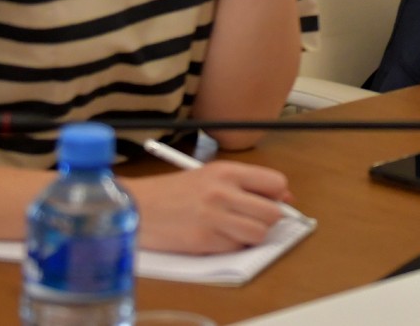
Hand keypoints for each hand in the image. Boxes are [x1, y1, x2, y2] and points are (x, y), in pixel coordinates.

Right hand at [122, 161, 291, 254]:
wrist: (135, 207)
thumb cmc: (171, 192)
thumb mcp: (209, 176)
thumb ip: (245, 184)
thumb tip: (285, 198)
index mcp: (227, 171)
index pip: (276, 182)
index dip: (277, 196)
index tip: (270, 202)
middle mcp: (223, 192)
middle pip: (273, 213)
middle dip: (267, 220)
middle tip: (251, 220)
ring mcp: (213, 217)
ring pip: (259, 234)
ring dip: (251, 236)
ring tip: (233, 230)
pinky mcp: (203, 240)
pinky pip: (235, 248)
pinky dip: (230, 246)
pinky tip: (215, 238)